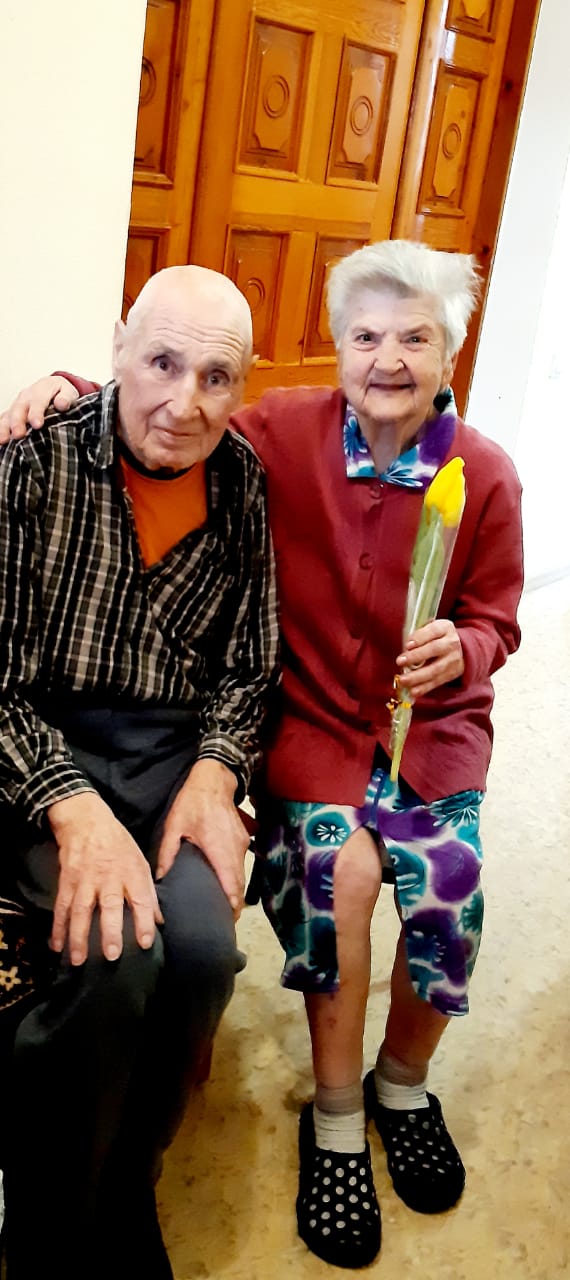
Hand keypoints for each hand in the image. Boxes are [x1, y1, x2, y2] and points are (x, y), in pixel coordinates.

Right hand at [0, 375, 78, 442]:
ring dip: (5, 428)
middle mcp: (26, 397)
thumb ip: (66, 398)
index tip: (37, 425)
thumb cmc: (61, 393)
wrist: (53, 387)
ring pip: (8, 415)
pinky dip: (1, 430)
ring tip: (3, 440)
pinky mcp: (11, 414)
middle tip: (18, 435)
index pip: (38, 401)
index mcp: (41, 390)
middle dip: (17, 422)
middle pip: (19, 409)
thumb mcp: (69, 391)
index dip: (36, 413)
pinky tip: (0, 443)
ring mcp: (17, 405)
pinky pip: (3, 421)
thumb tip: (62, 404)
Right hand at [48, 792, 162, 964]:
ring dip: (78, 936)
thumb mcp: (140, 862)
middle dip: (110, 931)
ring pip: (80, 910)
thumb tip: (159, 922)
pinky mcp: (67, 880)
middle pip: (109, 905)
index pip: (141, 898)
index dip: (144, 921)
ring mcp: (85, 879)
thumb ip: (148, 893)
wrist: (87, 821)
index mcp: (131, 871)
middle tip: (112, 955)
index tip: (145, 942)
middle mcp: (109, 876)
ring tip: (79, 960)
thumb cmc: (118, 844)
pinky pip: (61, 906)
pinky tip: (56, 946)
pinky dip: (57, 927)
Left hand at [157, 759, 249, 917]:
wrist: (214, 778)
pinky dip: (236, 877)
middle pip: (240, 885)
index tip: (227, 921)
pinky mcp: (243, 839)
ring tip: (223, 907)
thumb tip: (160, 877)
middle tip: (223, 921)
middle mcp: (235, 849)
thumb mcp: (175, 825)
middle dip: (234, 905)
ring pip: (242, 875)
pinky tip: (225, 883)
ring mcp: (242, 844)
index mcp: (219, 849)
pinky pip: (241, 863)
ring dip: (235, 891)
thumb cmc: (193, 801)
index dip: (232, 906)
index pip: (232, 885)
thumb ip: (168, 852)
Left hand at [395, 619, 463, 697]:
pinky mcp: (451, 674)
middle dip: (416, 656)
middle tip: (400, 661)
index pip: (433, 631)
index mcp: (445, 628)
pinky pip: (436, 682)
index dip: (420, 638)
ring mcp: (453, 660)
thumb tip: (405, 648)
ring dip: (417, 676)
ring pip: (435, 669)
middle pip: (434, 649)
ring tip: (402, 680)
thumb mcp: (431, 629)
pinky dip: (424, 688)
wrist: (461, 650)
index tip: (407, 645)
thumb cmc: (437, 637)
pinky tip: (413, 691)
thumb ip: (419, 635)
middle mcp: (451, 643)